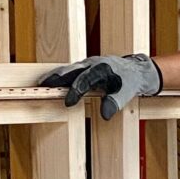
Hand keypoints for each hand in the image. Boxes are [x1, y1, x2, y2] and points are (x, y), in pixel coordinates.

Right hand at [39, 53, 162, 119]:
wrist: (138, 69)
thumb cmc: (132, 80)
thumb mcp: (127, 92)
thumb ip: (115, 102)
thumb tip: (105, 115)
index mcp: (103, 68)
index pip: (85, 79)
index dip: (75, 90)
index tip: (67, 102)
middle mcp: (93, 63)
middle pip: (72, 70)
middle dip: (57, 77)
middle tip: (42, 85)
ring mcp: (88, 64)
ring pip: (69, 69)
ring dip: (55, 76)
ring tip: (41, 84)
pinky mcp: (85, 68)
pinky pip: (71, 71)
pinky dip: (60, 76)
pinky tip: (51, 83)